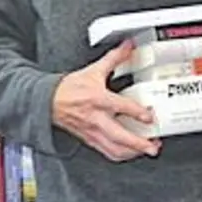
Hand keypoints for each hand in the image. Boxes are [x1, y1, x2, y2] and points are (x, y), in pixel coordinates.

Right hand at [51, 40, 159, 161]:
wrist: (47, 101)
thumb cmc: (69, 88)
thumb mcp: (93, 70)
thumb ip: (114, 58)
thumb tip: (128, 46)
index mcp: (98, 99)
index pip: (121, 107)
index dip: (138, 113)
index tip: (151, 116)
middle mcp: (96, 118)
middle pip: (120, 136)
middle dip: (139, 143)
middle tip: (154, 145)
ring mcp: (93, 131)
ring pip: (114, 149)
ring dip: (132, 153)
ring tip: (147, 150)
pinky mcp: (89, 139)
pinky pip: (106, 152)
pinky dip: (120, 155)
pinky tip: (130, 153)